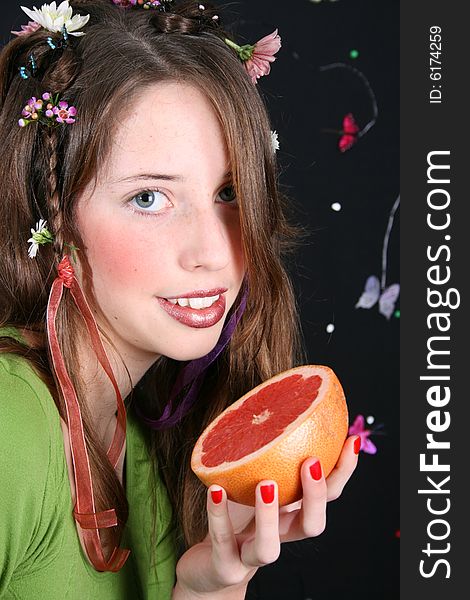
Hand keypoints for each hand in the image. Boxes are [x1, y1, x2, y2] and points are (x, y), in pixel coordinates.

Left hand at [174, 435, 358, 597]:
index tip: (350, 441)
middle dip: (316, 496)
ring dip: (268, 516)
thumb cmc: (235, 517)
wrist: (208, 568)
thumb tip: (277, 405)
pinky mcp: (225, 567)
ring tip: (266, 484)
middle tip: (311, 462)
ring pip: (269, 548)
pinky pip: (223, 543)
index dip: (342, 472)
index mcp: (291, 514)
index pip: (328, 497)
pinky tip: (216, 488)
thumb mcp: (254, 484)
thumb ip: (267, 458)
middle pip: (311, 526)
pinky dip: (218, 515)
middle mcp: (279, 536)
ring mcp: (252, 556)